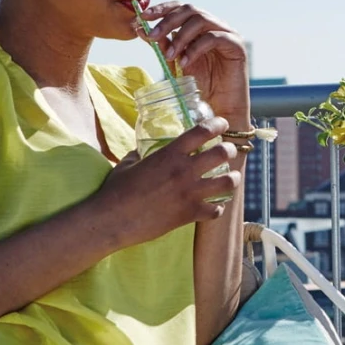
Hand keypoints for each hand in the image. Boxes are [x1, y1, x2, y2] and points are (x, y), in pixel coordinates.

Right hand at [96, 117, 239, 245]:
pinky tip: (214, 207)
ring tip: (232, 178)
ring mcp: (189, 193)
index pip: (202, 131)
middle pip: (223, 153)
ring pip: (228, 182)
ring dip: (233, 179)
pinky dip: (217, 208)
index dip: (218, 125)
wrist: (111, 219)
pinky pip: (216, 211)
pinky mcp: (189, 214)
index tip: (223, 124)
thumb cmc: (116, 190)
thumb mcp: (128, 163)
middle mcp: (184, 171)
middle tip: (229, 152)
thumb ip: (140, 154)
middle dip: (230, 150)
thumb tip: (143, 151)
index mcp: (169, 154)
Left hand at [140, 1, 250, 125]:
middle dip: (167, 20)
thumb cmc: (200, 86)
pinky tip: (185, 63)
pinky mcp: (237, 46)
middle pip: (190, 10)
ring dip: (181, 36)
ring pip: (201, 20)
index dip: (162, 8)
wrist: (220, 108)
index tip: (143, 16)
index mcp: (200, 27)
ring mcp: (227, 34)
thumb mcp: (176, 62)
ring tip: (169, 55)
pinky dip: (196, 48)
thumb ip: (163, 45)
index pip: (180, 8)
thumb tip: (141, 28)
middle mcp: (214, 26)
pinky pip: (214, 38)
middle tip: (152, 35)